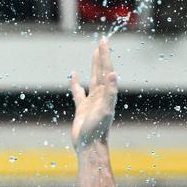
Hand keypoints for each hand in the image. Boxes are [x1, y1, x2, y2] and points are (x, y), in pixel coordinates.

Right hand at [70, 38, 118, 152]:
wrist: (89, 145)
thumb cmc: (98, 129)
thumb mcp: (105, 109)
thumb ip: (110, 92)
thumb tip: (112, 74)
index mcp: (107, 93)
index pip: (106, 69)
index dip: (104, 55)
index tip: (103, 41)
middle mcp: (101, 95)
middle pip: (101, 70)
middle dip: (101, 56)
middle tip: (102, 41)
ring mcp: (92, 101)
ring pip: (92, 78)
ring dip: (93, 66)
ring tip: (94, 53)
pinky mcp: (82, 108)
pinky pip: (78, 91)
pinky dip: (76, 83)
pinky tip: (74, 75)